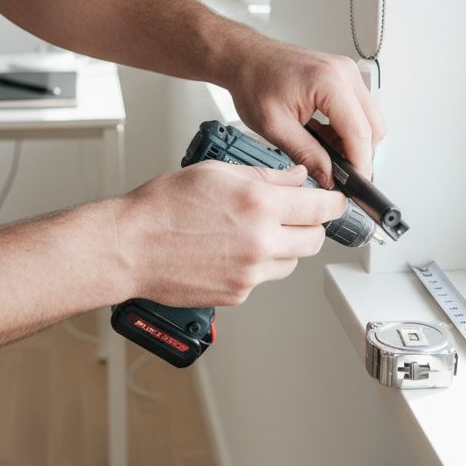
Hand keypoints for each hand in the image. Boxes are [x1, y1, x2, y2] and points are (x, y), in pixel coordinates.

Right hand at [115, 161, 346, 306]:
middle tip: (296, 214)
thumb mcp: (216, 172)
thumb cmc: (161, 208)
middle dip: (311, 225)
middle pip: (315, 240)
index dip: (334, 202)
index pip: (321, 206)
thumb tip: (296, 177)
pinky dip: (257, 264)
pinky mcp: (238, 293)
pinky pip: (264, 278)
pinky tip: (231, 249)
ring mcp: (251, 272)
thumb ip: (265, 175)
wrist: (130, 247)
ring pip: (292, 261)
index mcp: (258, 204)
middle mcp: (261, 241)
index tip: (336, 200)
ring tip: (254, 231)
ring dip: (285, 246)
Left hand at [224, 43, 386, 186]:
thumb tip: (328, 177)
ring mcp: (347, 72)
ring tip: (323, 151)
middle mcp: (344, 73)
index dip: (359, 164)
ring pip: (370, 119)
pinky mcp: (344, 77)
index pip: (359, 132)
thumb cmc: (254, 82)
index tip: (355, 185)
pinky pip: (359, 109)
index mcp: (329, 82)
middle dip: (357, 154)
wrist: (246, 58)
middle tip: (336, 171)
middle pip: (373, 127)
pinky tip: (324, 135)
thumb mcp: (274, 127)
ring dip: (352, 141)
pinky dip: (347, 128)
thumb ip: (306, 155)